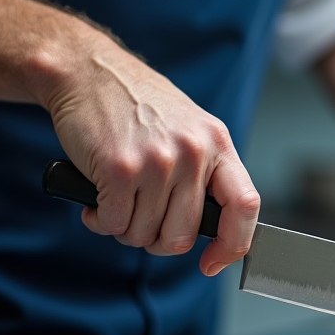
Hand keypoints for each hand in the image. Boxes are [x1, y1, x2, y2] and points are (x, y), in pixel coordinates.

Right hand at [44, 33, 259, 275]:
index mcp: (218, 144)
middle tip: (139, 219)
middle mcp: (194, 153)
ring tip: (115, 198)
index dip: (233, 245)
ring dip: (124, 227)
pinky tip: (97, 198)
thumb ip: (204, 173)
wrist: (88, 72)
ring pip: (144, 234)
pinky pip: (114, 224)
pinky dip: (100, 220)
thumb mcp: (189, 129)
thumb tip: (212, 229)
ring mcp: (159, 161)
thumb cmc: (138, 106)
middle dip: (156, 240)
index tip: (213, 262)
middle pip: (183, 235)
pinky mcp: (120, 169)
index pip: (245, 206)